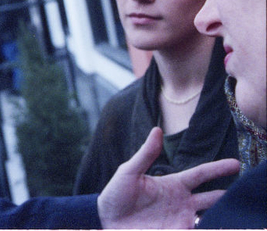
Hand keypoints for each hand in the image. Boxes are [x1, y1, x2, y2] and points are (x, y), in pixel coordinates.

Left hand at [98, 127, 238, 227]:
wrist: (105, 220)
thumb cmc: (115, 195)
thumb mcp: (129, 171)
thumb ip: (146, 154)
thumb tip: (157, 130)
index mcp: (172, 184)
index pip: (200, 175)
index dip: (218, 169)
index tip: (236, 163)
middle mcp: (181, 202)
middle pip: (212, 198)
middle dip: (229, 196)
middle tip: (246, 191)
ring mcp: (180, 219)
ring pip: (208, 217)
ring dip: (220, 215)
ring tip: (235, 213)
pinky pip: (196, 229)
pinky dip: (206, 226)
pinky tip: (214, 223)